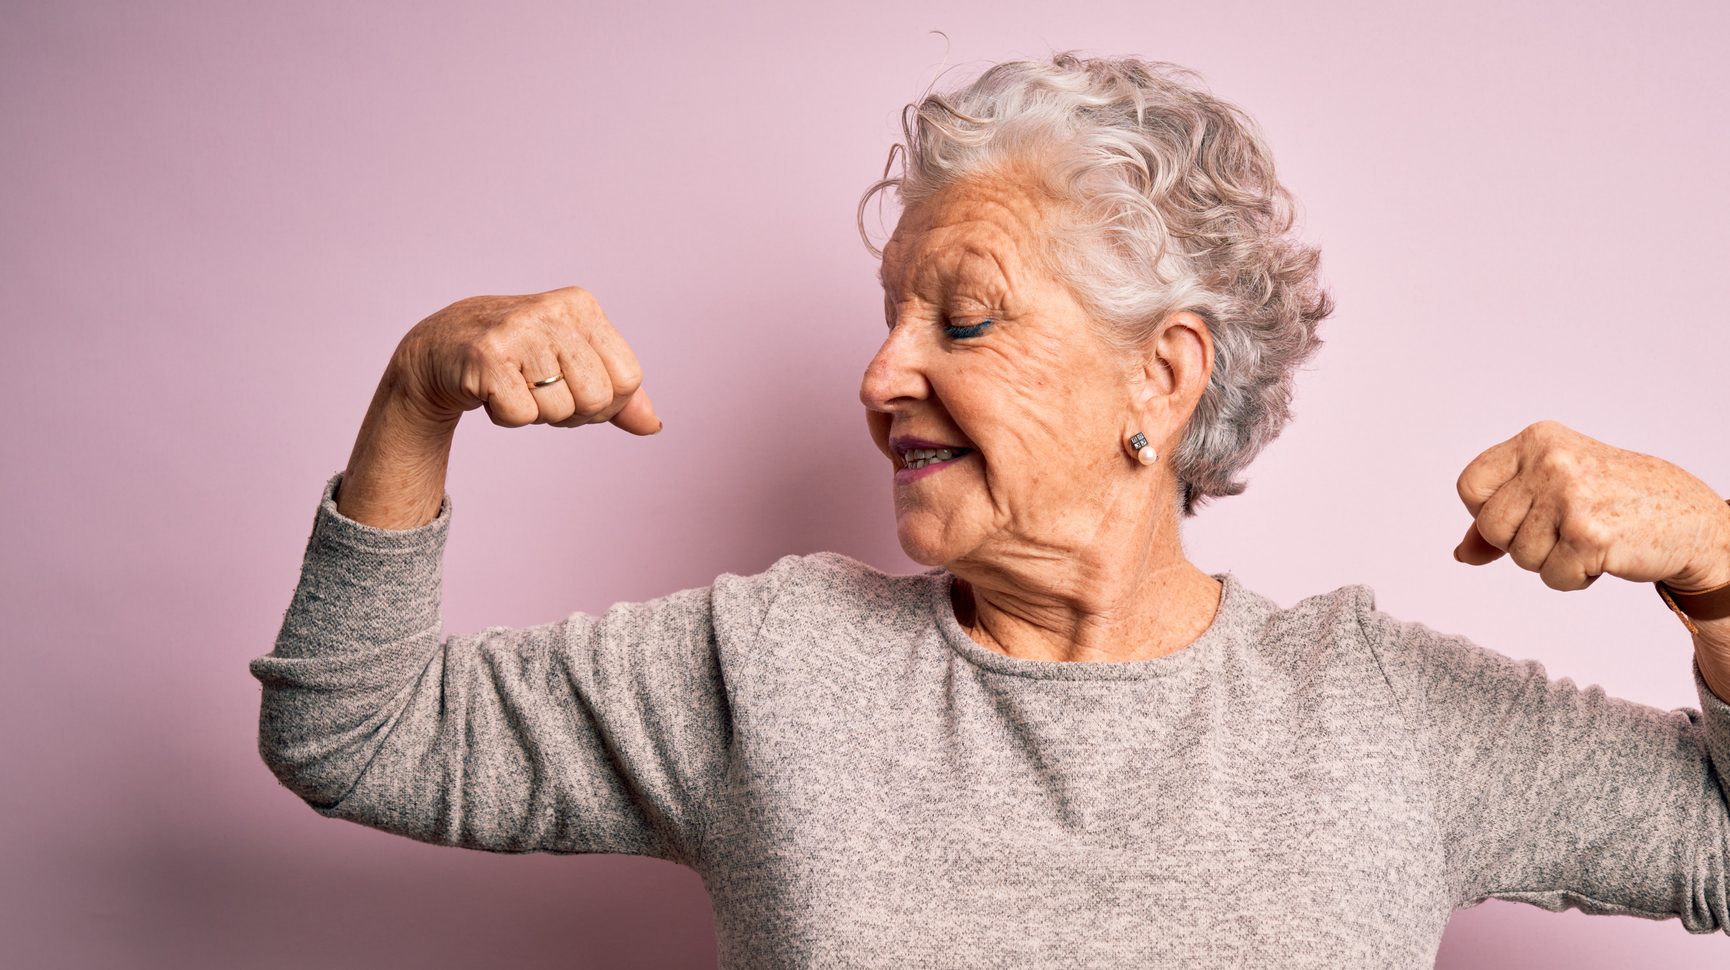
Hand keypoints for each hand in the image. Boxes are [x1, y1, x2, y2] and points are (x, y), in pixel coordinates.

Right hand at [387, 285, 660, 433]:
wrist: (440, 349)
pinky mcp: (486, 356)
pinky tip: (491, 390)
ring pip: (559, 411)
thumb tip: (653, 425)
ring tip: (513, 385)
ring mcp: (518, 330)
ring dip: (536, 413)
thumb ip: (617, 394)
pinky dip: (506, 417)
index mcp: (582, 306)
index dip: (604, 401)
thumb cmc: (518, 359)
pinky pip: (522, 417)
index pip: (628, 379)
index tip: (573, 387)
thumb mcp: (574, 365)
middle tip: (539, 390)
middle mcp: (553, 311)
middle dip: (571, 411)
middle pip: (598, 398)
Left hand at [1453, 420, 1729, 592]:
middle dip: (1521, 542)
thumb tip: (1462, 553)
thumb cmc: (1616, 500)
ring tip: (1586, 538)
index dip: (1488, 512)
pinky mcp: (1590, 535)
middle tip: (1562, 530)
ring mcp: (1570, 497)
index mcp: (1537, 440)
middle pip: (1491, 527)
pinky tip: (1602, 554)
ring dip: (1551, 561)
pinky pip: (1552, 578)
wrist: (1689, 518)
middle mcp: (1550, 462)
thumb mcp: (1553, 488)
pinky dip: (1574, 578)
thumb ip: (1501, 515)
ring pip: (1520, 556)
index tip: (1524, 514)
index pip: (1470, 486)